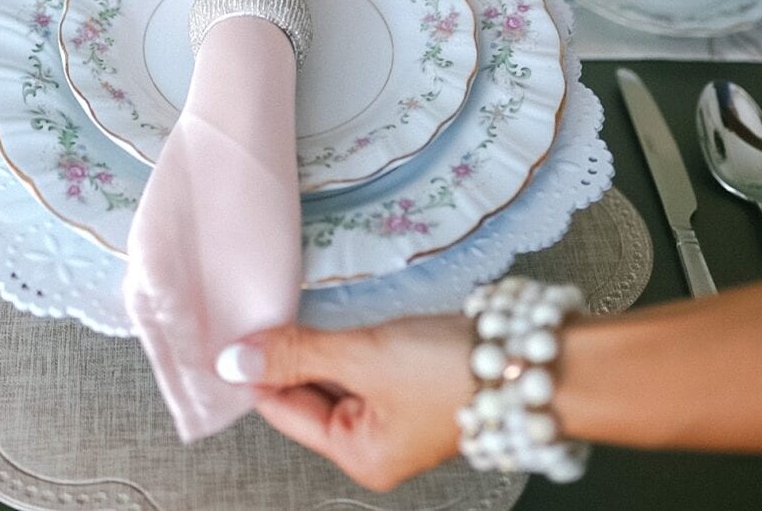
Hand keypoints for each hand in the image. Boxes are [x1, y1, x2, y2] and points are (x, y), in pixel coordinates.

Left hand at [217, 317, 470, 491]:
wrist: (527, 358)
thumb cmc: (450, 372)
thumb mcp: (364, 357)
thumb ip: (298, 354)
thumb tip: (234, 361)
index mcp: (358, 456)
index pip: (283, 410)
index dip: (257, 369)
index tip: (233, 328)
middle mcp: (373, 444)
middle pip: (309, 393)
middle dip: (290, 351)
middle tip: (264, 304)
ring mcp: (394, 414)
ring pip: (335, 374)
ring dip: (318, 343)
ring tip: (297, 304)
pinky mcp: (413, 383)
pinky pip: (362, 364)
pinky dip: (346, 341)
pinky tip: (338, 314)